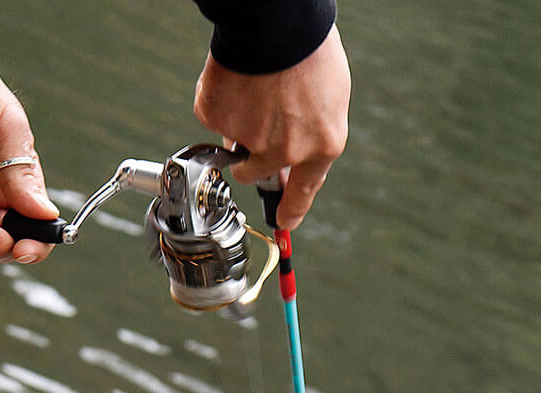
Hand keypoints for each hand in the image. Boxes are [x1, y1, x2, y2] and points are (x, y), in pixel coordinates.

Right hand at [194, 25, 350, 229]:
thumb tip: (287, 164)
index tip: (284, 225)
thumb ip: (311, 134)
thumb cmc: (308, 49)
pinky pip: (212, 115)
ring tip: (249, 88)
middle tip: (255, 122)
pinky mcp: (216, 118)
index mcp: (322, 147)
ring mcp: (249, 139)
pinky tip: (235, 74)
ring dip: (234, 126)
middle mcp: (286, 151)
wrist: (276, 19)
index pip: (303, 191)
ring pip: (231, 146)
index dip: (291, 210)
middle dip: (250, 155)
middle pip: (254, 171)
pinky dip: (218, 98)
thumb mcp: (329, 97)